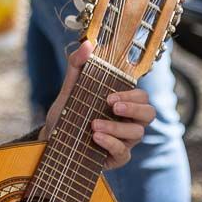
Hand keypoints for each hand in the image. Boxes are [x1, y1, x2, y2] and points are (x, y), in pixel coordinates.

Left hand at [39, 41, 156, 170]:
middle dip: (133, 108)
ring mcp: (125, 140)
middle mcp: (129, 121)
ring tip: (94, 125)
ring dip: (116, 127)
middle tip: (112, 106)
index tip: (110, 96)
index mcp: (123, 103)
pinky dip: (111, 143)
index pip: (142, 97)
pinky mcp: (117, 157)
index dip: (132, 96)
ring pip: (137, 133)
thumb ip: (78, 65)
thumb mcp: (70, 88)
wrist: (52, 138)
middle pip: (149, 114)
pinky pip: (124, 152)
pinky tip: (95, 137)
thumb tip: (88, 44)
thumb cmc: (68, 112)